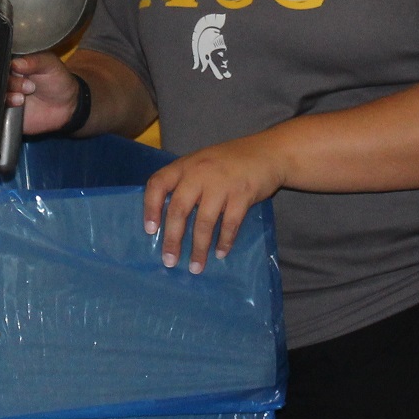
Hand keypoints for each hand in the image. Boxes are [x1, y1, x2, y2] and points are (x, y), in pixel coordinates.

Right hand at [7, 51, 82, 135]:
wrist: (66, 107)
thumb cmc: (58, 80)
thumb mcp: (50, 64)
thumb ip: (34, 61)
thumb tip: (15, 63)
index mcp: (14, 64)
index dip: (4, 65)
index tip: (14, 69)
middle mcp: (6, 79)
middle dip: (10, 83)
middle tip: (29, 87)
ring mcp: (5, 95)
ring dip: (7, 97)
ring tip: (22, 99)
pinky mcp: (6, 112)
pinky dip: (3, 110)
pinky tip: (16, 107)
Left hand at [141, 136, 285, 271]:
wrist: (268, 152)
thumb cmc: (230, 162)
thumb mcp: (201, 163)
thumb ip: (185, 183)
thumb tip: (167, 220)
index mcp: (184, 166)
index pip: (158, 184)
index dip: (150, 207)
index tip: (150, 230)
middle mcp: (199, 173)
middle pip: (179, 209)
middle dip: (173, 238)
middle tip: (170, 260)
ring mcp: (221, 184)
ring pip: (204, 222)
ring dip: (199, 248)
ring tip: (195, 267)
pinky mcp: (242, 194)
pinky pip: (230, 224)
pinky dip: (224, 241)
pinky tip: (220, 254)